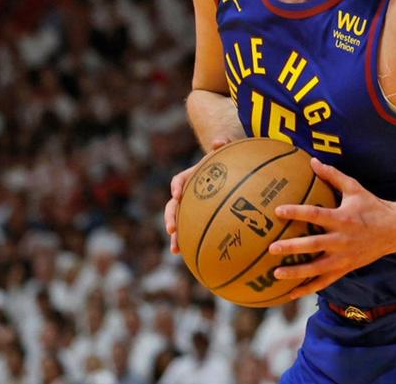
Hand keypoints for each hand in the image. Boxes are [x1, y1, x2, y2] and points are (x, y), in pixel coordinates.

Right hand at [165, 139, 228, 253]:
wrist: (225, 174)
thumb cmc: (225, 164)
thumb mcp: (224, 155)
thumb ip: (222, 147)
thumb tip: (219, 140)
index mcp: (190, 177)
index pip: (179, 180)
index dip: (177, 187)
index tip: (178, 195)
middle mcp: (186, 194)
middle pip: (173, 206)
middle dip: (170, 217)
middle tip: (171, 228)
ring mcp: (189, 208)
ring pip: (178, 222)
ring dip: (175, 235)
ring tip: (175, 248)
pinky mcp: (195, 218)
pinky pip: (189, 230)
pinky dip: (187, 241)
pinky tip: (187, 255)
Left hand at [268, 158, 395, 299]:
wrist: (395, 230)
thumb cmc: (372, 206)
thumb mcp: (355, 188)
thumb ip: (333, 176)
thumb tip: (313, 161)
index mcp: (342, 218)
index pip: (315, 214)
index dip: (296, 212)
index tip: (278, 210)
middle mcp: (342, 239)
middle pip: (313, 244)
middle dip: (292, 247)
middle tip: (272, 248)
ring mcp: (344, 257)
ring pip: (317, 268)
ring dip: (296, 272)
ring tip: (277, 273)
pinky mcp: (346, 268)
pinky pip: (325, 281)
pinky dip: (308, 288)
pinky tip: (291, 293)